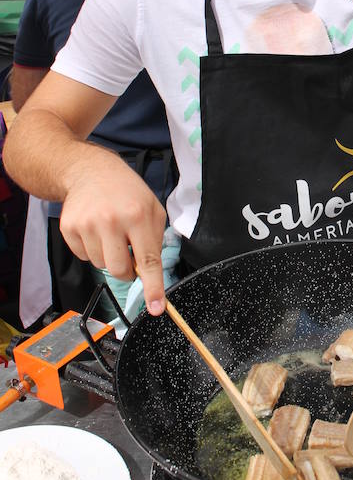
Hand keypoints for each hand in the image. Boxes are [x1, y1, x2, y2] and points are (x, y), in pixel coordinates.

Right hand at [59, 154, 166, 314]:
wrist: (92, 171)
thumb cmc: (127, 193)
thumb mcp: (153, 209)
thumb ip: (155, 241)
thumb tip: (149, 274)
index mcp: (138, 215)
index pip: (148, 260)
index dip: (153, 287)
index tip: (157, 307)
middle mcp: (111, 220)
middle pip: (120, 270)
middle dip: (126, 269)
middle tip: (127, 249)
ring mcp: (87, 224)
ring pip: (100, 265)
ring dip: (108, 255)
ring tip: (110, 230)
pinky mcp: (69, 228)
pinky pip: (84, 256)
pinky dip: (92, 248)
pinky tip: (95, 228)